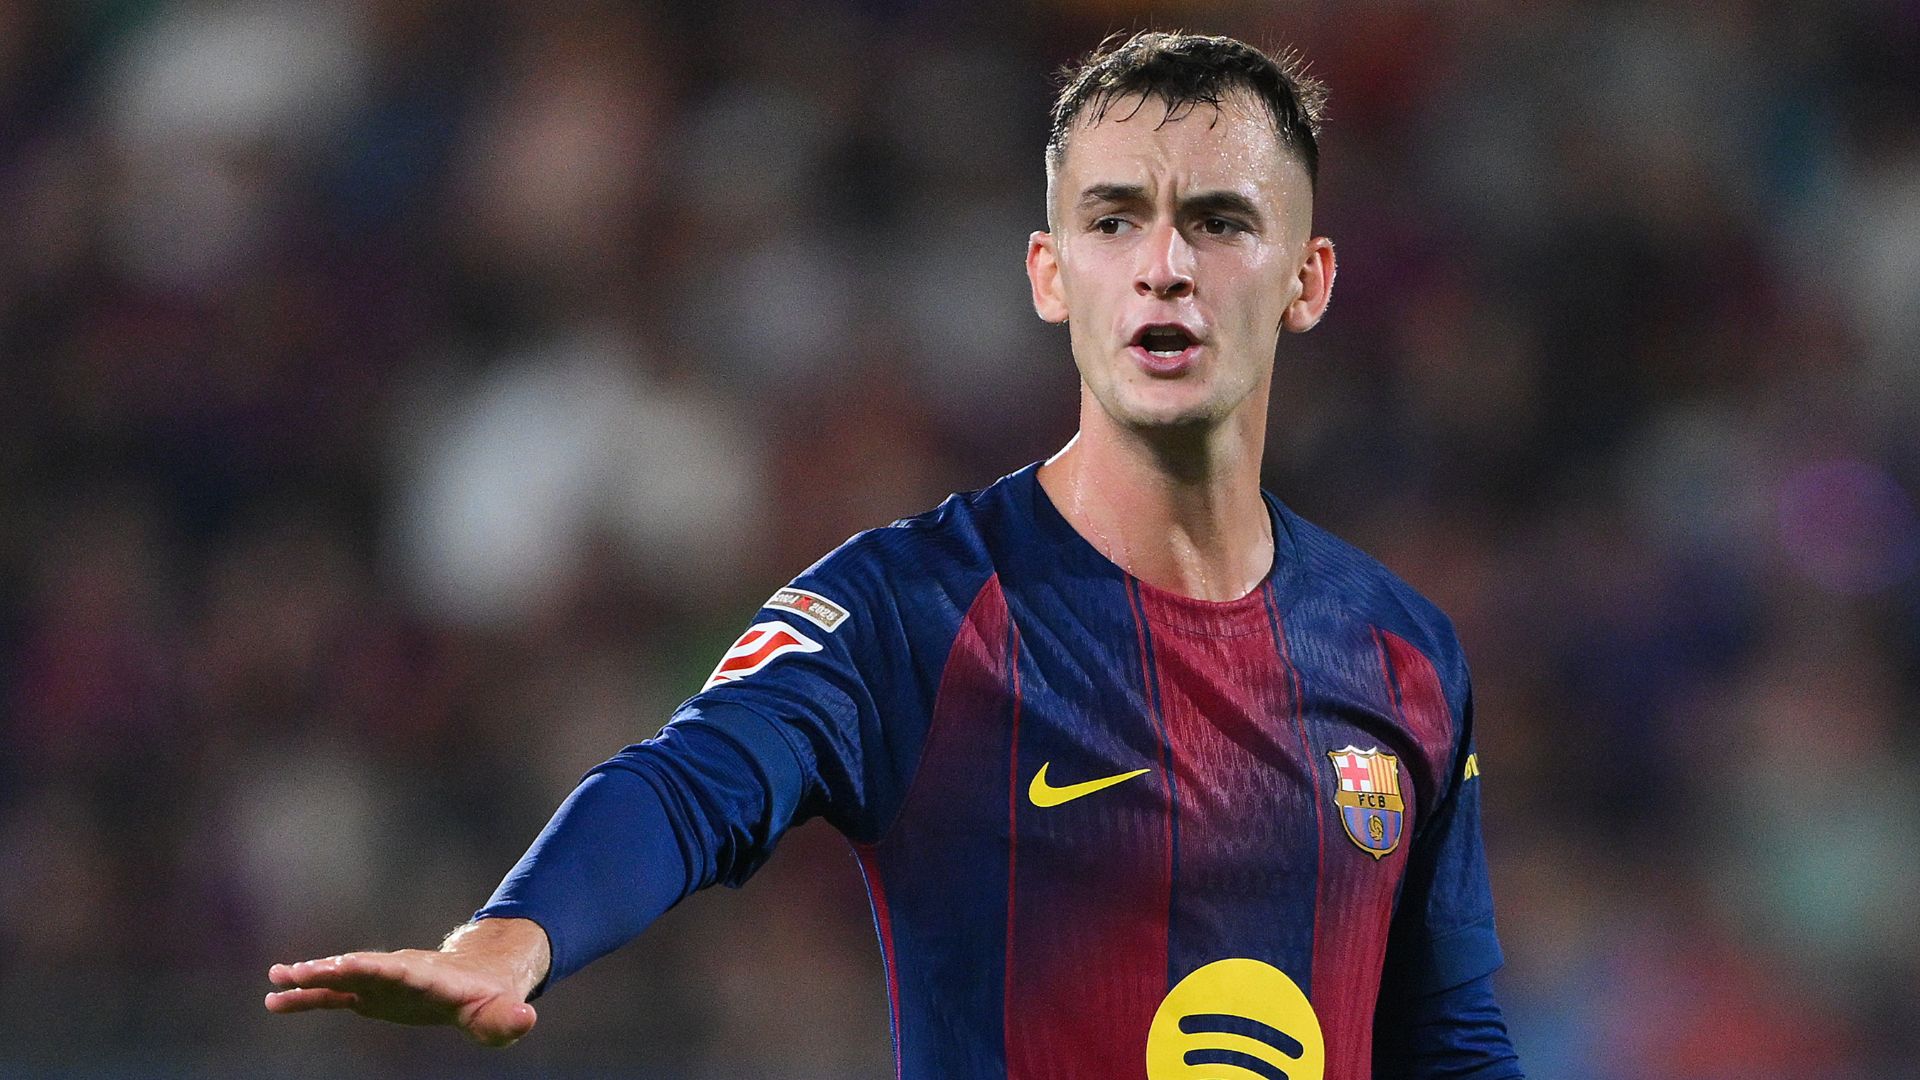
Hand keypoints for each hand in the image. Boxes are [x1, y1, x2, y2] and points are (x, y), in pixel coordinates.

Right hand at [264, 917, 550, 1046]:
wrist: (481, 977)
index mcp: (428, 977)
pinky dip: (305, 997)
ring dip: (309, 979)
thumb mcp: (503, 1012)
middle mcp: (399, 972)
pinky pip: (332, 996)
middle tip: (294, 971)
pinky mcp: (369, 994)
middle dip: (330, 969)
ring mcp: (381, 981)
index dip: (376, 968)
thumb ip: (509, 1018)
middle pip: (361, 968)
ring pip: (340, 978)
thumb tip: (525, 1020)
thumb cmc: (493, 998)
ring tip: (274, 980)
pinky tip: (274, 1001)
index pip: (400, 970)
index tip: (347, 964)